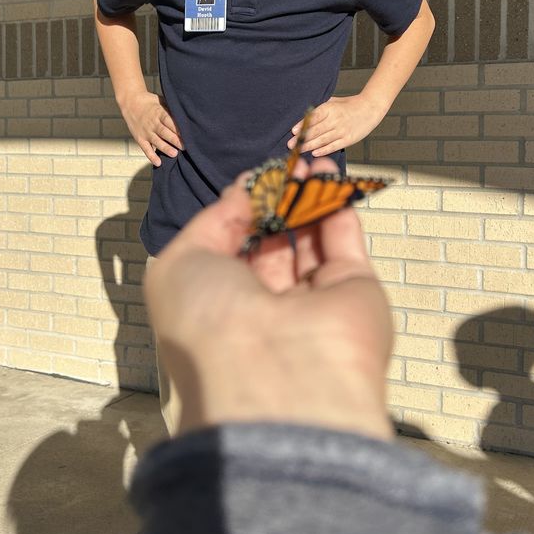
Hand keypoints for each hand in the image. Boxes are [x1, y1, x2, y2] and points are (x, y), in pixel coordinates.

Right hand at [121, 91, 183, 166]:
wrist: (130, 102)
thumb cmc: (150, 102)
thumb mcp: (161, 101)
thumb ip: (171, 109)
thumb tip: (185, 116)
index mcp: (159, 113)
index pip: (169, 121)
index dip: (177, 128)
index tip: (187, 134)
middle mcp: (152, 123)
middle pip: (164, 132)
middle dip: (175, 140)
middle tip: (185, 146)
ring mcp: (145, 132)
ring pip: (156, 141)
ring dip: (165, 148)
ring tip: (174, 154)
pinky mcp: (140, 138)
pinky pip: (146, 149)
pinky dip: (151, 156)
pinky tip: (158, 163)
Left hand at [144, 157, 393, 439]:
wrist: (275, 375)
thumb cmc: (209, 323)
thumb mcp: (179, 264)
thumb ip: (212, 221)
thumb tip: (247, 192)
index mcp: (217, 307)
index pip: (228, 250)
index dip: (237, 211)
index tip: (250, 178)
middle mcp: (264, 307)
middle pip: (272, 241)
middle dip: (276, 199)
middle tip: (284, 161)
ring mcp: (312, 301)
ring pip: (309, 237)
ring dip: (308, 196)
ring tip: (308, 159)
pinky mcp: (354, 291)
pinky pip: (344, 241)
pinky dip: (337, 204)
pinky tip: (326, 174)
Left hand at [287, 95, 384, 155]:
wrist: (370, 108)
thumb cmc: (350, 105)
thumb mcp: (334, 101)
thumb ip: (320, 108)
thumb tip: (304, 115)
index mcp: (330, 108)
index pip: (314, 117)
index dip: (303, 124)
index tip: (293, 131)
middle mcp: (335, 120)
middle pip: (316, 131)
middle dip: (302, 138)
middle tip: (291, 144)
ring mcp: (342, 130)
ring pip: (323, 140)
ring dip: (309, 146)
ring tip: (299, 150)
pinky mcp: (348, 139)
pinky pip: (333, 146)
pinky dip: (324, 150)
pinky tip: (314, 153)